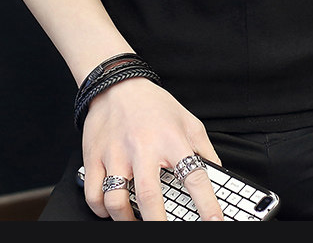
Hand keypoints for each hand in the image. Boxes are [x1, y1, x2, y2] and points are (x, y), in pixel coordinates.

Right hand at [80, 77, 224, 220]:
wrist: (117, 84)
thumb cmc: (153, 104)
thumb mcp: (187, 120)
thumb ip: (203, 148)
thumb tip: (218, 173)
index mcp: (171, 139)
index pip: (194, 176)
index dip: (207, 204)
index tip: (214, 222)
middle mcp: (143, 148)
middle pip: (150, 197)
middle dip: (158, 223)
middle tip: (165, 231)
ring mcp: (116, 154)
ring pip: (116, 201)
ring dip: (127, 220)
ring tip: (136, 221)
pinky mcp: (94, 157)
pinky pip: (94, 195)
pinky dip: (101, 210)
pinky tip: (112, 209)